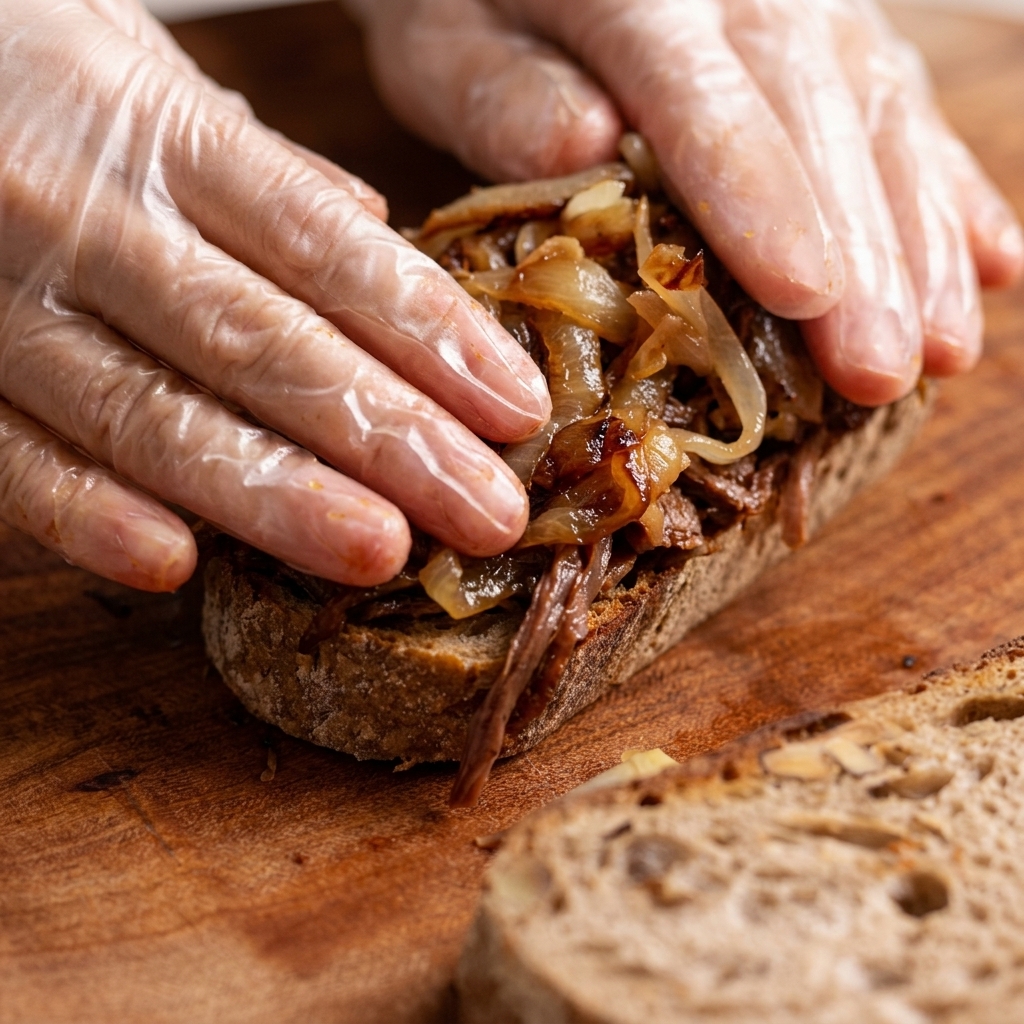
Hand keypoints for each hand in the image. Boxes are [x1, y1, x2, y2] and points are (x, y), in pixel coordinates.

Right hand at [0, 0, 549, 591]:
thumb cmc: (29, 66)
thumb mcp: (152, 72)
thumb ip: (263, 168)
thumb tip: (375, 230)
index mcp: (161, 135)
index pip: (324, 249)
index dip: (429, 335)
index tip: (516, 410)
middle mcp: (84, 217)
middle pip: (262, 344)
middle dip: (386, 441)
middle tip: (485, 514)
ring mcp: (1, 301)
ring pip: (149, 413)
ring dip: (272, 495)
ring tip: (377, 552)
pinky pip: (8, 454)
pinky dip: (81, 514)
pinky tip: (173, 565)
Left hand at [348, 0, 1023, 404]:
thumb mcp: (441, 43)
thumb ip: (500, 94)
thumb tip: (581, 146)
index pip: (705, 100)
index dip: (762, 202)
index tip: (807, 299)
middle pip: (816, 121)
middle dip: (859, 257)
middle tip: (882, 371)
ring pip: (881, 117)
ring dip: (918, 242)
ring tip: (943, 348)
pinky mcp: (838, 24)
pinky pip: (905, 101)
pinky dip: (948, 189)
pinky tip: (989, 262)